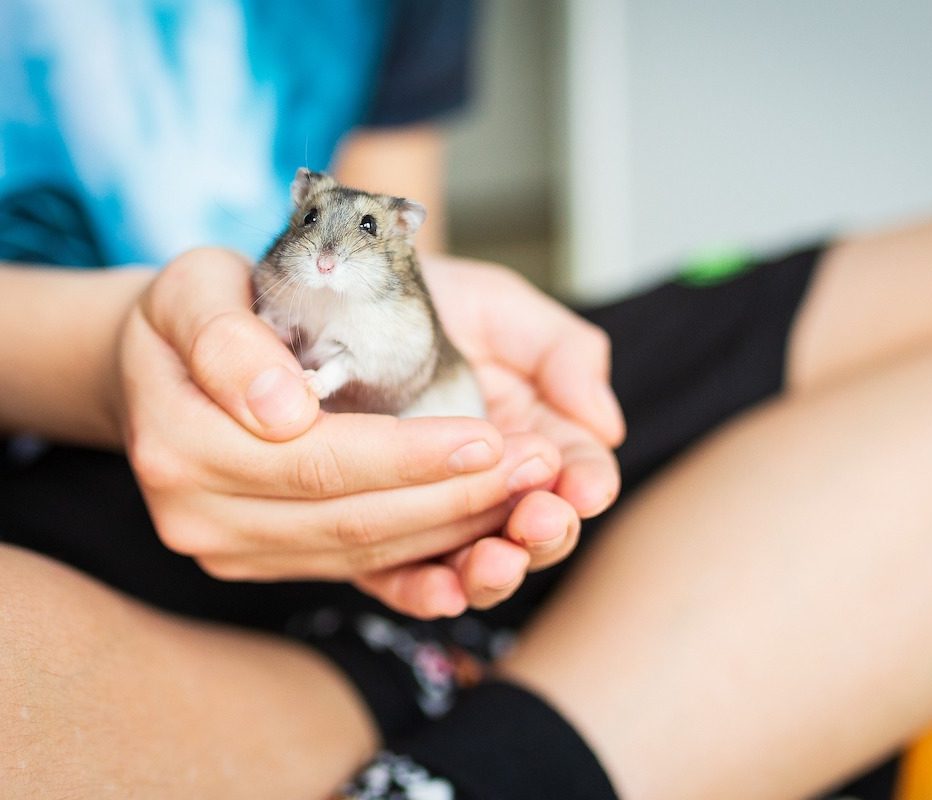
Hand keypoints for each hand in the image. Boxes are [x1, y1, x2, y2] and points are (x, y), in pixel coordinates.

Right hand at [117, 248, 564, 617]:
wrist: (167, 364)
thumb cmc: (200, 311)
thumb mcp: (196, 286)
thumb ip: (227, 338)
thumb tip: (282, 410)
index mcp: (180, 441)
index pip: (318, 460)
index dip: (411, 456)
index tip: (489, 437)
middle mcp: (199, 513)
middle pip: (351, 519)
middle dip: (455, 497)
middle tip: (536, 467)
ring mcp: (232, 549)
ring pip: (365, 554)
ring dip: (455, 530)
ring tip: (528, 493)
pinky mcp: (266, 562)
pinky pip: (359, 570)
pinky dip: (427, 556)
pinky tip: (484, 536)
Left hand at [362, 254, 623, 607]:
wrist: (330, 297)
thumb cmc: (423, 297)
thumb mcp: (500, 309)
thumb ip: (562, 353)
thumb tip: (607, 423)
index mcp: (533, 433)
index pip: (575, 472)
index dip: (587, 485)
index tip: (586, 488)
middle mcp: (487, 483)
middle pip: (533, 531)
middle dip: (544, 534)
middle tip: (540, 520)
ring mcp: (431, 513)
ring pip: (473, 564)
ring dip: (491, 571)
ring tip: (494, 560)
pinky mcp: (370, 531)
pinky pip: (396, 578)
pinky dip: (421, 592)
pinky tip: (441, 593)